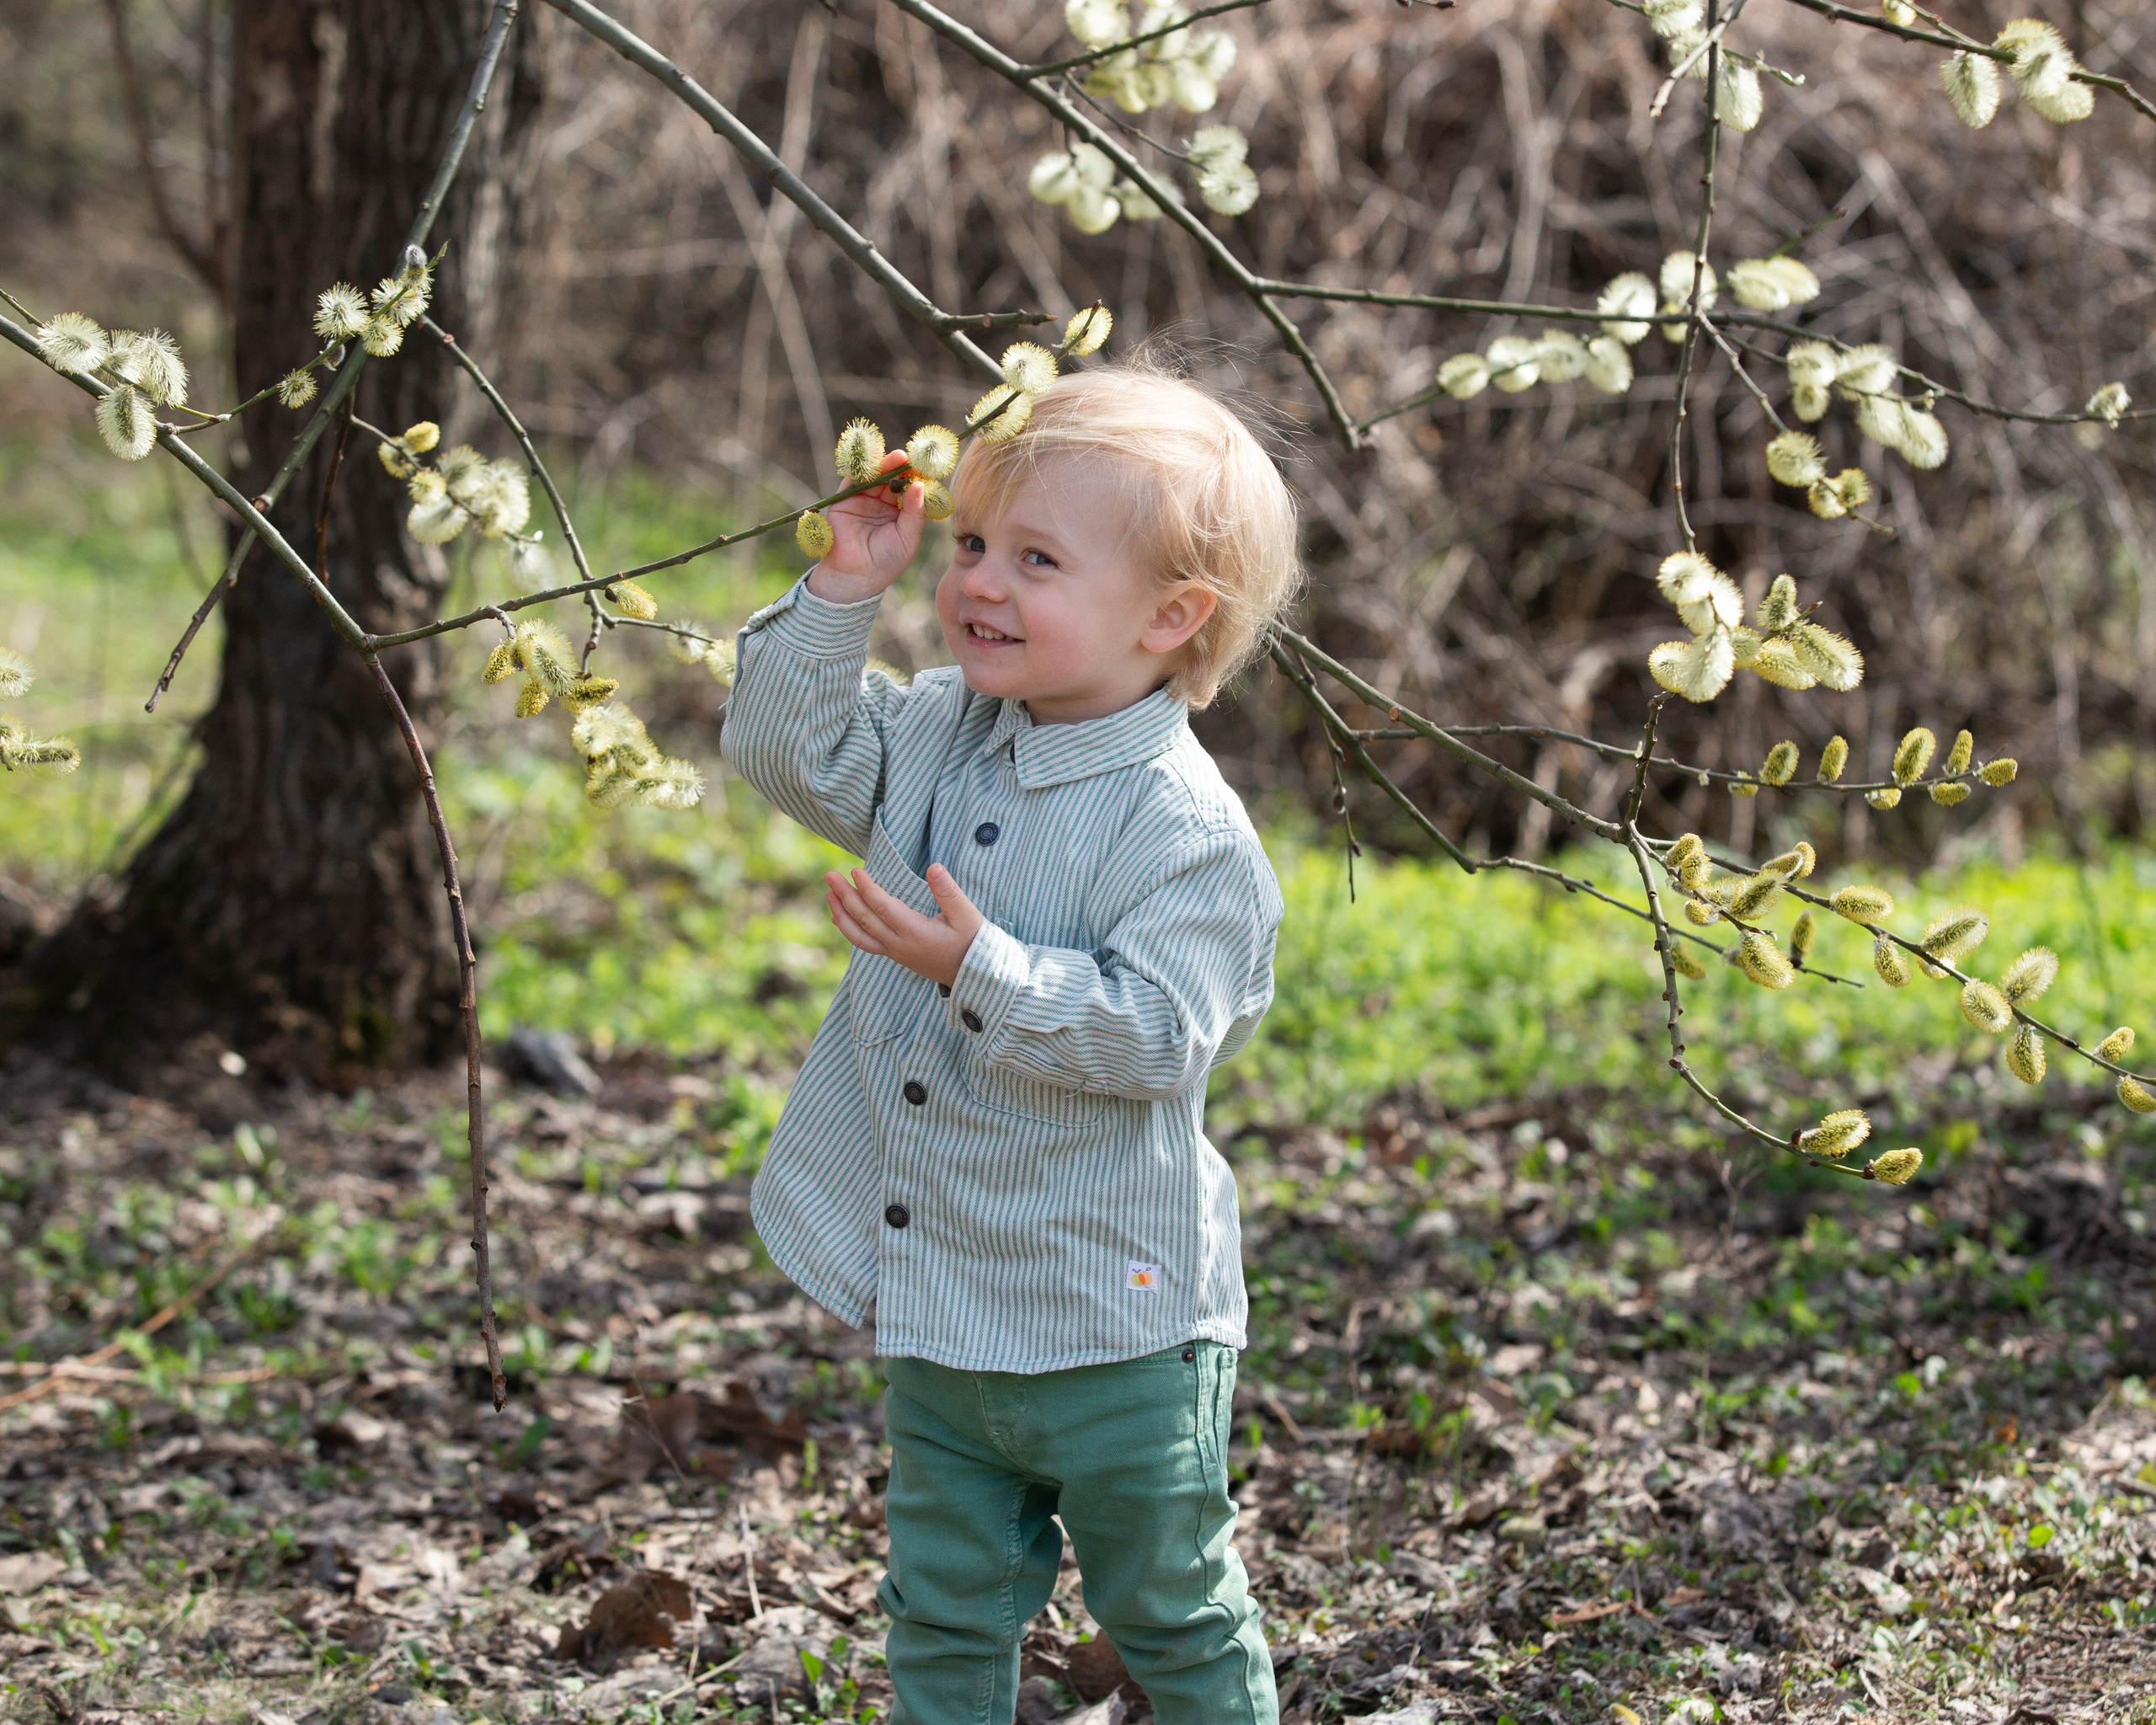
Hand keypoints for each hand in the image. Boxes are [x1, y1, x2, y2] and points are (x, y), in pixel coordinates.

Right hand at [807, 450, 927, 604]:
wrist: (856, 576)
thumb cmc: (887, 562)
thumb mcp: (908, 538)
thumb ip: (914, 513)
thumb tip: (920, 485)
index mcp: (901, 512)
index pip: (910, 489)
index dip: (917, 478)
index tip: (926, 468)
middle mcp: (883, 502)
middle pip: (893, 478)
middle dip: (902, 468)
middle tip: (911, 459)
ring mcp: (864, 499)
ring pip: (875, 476)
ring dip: (885, 465)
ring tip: (898, 459)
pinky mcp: (845, 499)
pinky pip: (854, 480)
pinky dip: (864, 469)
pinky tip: (876, 464)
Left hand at [825, 862, 984, 989]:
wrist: (976, 975)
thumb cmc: (973, 943)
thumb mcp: (968, 915)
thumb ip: (949, 892)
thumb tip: (934, 867)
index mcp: (915, 933)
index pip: (882, 908)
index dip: (867, 888)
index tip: (856, 870)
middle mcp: (900, 945)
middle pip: (864, 920)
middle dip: (845, 896)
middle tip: (829, 875)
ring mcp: (896, 952)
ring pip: (859, 935)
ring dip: (841, 914)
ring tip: (829, 894)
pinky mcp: (896, 955)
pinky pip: (865, 944)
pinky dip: (849, 930)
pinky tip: (839, 917)